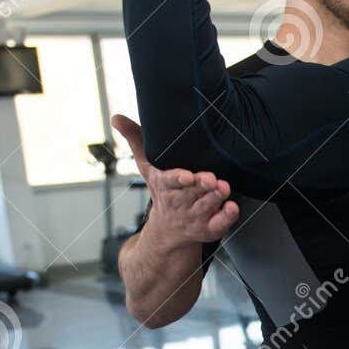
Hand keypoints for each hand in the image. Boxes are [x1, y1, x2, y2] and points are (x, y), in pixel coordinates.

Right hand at [112, 114, 237, 244]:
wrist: (168, 230)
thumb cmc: (162, 190)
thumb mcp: (147, 165)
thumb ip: (136, 139)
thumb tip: (116, 117)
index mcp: (166, 186)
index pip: (171, 181)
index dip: (179, 179)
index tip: (187, 176)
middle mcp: (181, 202)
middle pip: (192, 193)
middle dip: (201, 186)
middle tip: (212, 179)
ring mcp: (196, 216)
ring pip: (207, 206)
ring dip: (215, 197)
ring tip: (223, 187)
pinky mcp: (210, 227)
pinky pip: (219, 223)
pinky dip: (227, 217)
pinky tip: (232, 207)